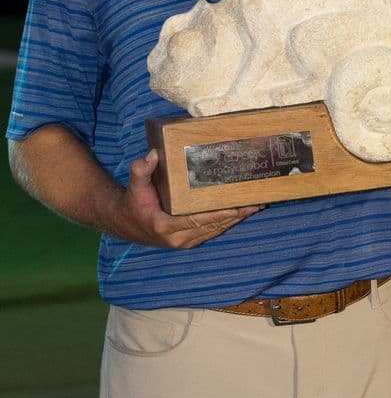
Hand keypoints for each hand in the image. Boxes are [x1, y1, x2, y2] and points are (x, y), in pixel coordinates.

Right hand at [112, 150, 261, 248]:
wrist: (126, 223)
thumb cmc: (133, 202)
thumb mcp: (134, 185)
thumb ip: (141, 170)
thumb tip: (152, 155)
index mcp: (165, 226)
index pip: (197, 220)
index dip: (218, 215)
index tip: (236, 208)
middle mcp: (177, 238)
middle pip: (212, 226)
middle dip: (235, 216)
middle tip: (256, 204)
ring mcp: (184, 242)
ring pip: (215, 231)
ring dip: (236, 220)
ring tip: (255, 207)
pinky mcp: (189, 241)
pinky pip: (212, 232)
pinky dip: (227, 223)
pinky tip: (242, 214)